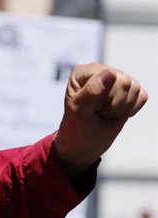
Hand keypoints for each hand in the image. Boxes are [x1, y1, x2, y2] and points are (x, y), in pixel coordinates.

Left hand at [54, 63, 148, 177]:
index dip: (103, 98)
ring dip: (121, 108)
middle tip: (98, 112)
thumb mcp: (78, 112)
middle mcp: (100, 71)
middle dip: (113, 104)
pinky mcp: (129, 90)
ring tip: (105, 113)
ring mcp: (116, 79)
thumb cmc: (77, 128)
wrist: (84, 145)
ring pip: (135, 88)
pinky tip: (116, 113)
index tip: (90, 108)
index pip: (108, 76)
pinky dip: (131, 110)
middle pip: (124, 82)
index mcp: (82, 72)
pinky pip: (142, 96)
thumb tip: (110, 73)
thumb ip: (91, 91)